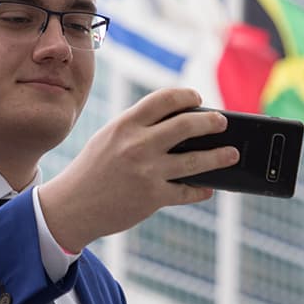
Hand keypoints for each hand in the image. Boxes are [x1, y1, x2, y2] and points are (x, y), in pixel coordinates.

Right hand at [36, 88, 236, 254]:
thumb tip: (178, 125)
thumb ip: (137, 129)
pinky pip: (187, 191)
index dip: (186, 96)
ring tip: (232, 153)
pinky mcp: (152, 197)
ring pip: (195, 160)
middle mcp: (138, 144)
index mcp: (125, 124)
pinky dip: (201, 190)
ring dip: (219, 156)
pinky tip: (208, 188)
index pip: (164, 99)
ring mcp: (147, 172)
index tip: (198, 99)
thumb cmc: (92, 170)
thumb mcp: (108, 138)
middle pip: (187, 125)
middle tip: (223, 123)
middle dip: (212, 122)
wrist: (70, 207)